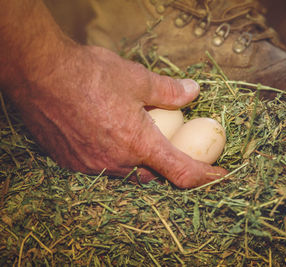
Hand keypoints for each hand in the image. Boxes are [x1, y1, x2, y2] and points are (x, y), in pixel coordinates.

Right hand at [15, 45, 226, 187]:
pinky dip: (113, 157)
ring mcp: (91, 165)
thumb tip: (193, 92)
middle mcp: (116, 162)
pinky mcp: (72, 162)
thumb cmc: (89, 75)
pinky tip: (109, 136)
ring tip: (136, 136)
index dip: (205, 176)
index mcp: (139, 144)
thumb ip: (169, 91)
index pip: (181, 171)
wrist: (38, 74)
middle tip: (167, 143)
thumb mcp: (138, 79)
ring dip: (137, 160)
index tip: (219, 175)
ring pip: (125, 172)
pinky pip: (101, 167)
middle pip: (152, 174)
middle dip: (165, 164)